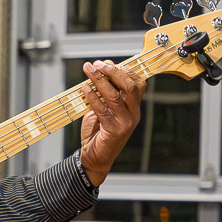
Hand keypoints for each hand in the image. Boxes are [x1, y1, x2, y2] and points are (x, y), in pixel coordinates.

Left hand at [78, 59, 145, 186]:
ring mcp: (125, 123)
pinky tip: (84, 88)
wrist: (95, 158)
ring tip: (87, 70)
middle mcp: (133, 114)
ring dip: (99, 80)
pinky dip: (92, 96)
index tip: (106, 63)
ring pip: (114, 95)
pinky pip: (102, 109)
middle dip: (113, 72)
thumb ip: (106, 91)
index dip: (123, 70)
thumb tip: (103, 67)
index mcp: (134, 107)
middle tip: (96, 64)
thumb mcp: (104, 108)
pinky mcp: (114, 130)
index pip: (137, 83)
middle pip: (129, 86)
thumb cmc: (98, 132)